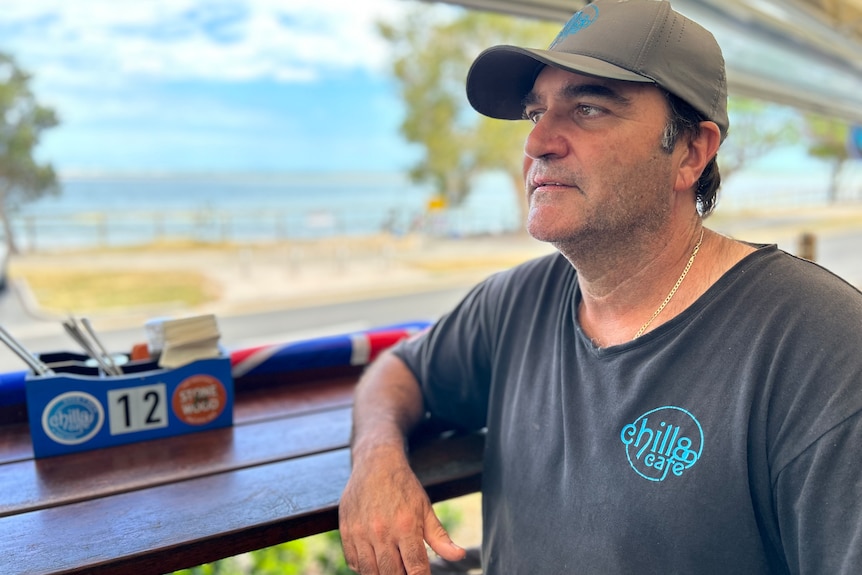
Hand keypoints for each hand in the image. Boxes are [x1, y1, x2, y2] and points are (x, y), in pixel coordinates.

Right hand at [339, 447, 465, 573]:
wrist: (375, 463)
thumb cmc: (403, 487)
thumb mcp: (425, 509)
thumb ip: (440, 537)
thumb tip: (459, 556)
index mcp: (406, 526)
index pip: (416, 568)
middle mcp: (382, 531)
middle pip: (391, 574)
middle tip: (406, 571)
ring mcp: (361, 532)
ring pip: (370, 572)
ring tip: (392, 568)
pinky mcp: (346, 530)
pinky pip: (353, 562)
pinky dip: (364, 568)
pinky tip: (375, 562)